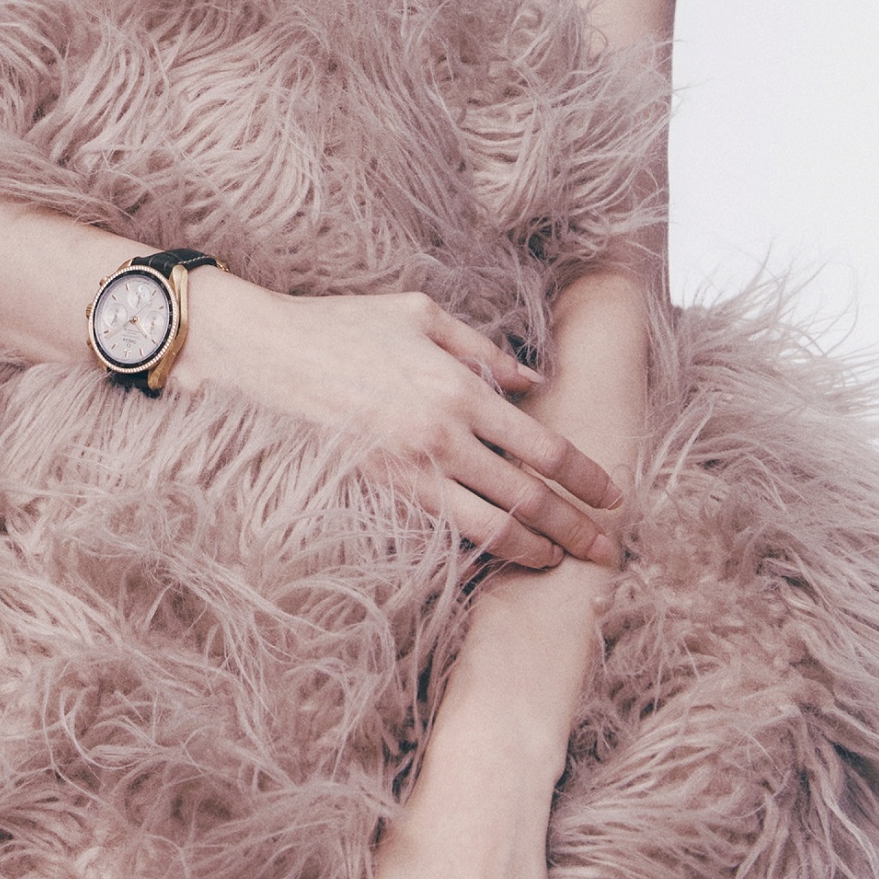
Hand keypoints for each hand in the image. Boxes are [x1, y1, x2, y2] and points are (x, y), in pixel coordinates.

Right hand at [173, 276, 619, 570]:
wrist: (265, 355)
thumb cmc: (341, 325)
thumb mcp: (420, 315)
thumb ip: (482, 349)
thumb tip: (532, 383)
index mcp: (461, 387)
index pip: (543, 445)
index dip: (585, 476)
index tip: (613, 495)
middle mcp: (444, 434)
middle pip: (529, 496)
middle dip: (575, 527)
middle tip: (606, 551)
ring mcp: (412, 469)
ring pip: (491, 526)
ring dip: (535, 550)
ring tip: (561, 563)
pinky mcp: (381, 489)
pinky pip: (443, 526)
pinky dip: (480, 545)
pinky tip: (500, 552)